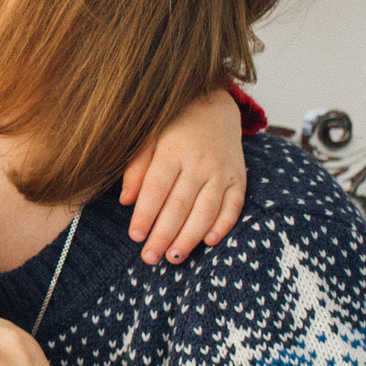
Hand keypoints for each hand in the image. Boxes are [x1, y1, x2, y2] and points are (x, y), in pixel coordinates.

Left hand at [119, 88, 248, 265]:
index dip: (146, 214)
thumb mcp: (149, 139)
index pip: (156, 189)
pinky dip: (224, 225)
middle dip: (164, 235)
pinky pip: (234, 205)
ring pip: (206, 210)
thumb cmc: (173, 127)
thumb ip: (136, 168)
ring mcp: (221, 171)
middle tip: (150, 258)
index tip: (136, 236)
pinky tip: (210, 242)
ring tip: (174, 257)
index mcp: (172, 151)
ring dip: (190, 237)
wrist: (214, 107)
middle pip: (179, 205)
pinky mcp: (238, 179)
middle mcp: (199, 163)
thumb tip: (126, 200)